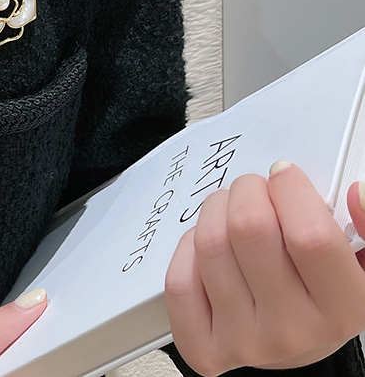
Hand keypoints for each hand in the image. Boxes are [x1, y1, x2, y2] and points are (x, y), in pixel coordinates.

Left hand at [164, 163, 364, 375]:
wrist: (293, 340)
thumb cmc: (319, 290)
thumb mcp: (359, 258)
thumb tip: (358, 192)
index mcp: (344, 308)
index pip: (311, 237)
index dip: (290, 190)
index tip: (283, 176)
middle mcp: (295, 332)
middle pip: (250, 229)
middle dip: (247, 190)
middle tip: (254, 190)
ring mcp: (246, 343)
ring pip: (209, 244)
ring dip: (215, 211)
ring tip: (230, 213)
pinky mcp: (205, 349)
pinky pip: (179, 279)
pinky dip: (187, 249)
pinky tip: (211, 250)